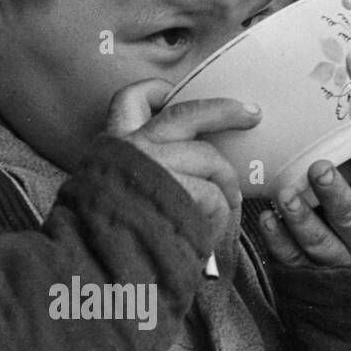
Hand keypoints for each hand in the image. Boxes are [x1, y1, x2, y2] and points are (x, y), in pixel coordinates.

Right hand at [107, 80, 261, 248]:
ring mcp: (156, 167)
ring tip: (227, 203)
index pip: (129, 99)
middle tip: (251, 113)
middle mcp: (133, 147)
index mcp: (114, 144)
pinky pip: (213, 196)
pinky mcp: (177, 192)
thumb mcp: (110, 186)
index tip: (170, 92)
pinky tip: (209, 229)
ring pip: (209, 158)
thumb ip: (135, 168)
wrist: (98, 260)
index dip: (154, 91)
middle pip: (188, 114)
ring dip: (225, 183)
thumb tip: (178, 160)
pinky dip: (218, 214)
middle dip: (225, 110)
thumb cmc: (110, 228)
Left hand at [258, 129, 350, 266]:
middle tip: (319, 169)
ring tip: (285, 196)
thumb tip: (348, 114)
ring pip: (319, 241)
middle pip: (350, 216)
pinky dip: (279, 240)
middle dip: (334, 193)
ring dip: (300, 218)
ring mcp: (340, 259)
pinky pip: (294, 258)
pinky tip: (267, 219)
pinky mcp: (312, 273)